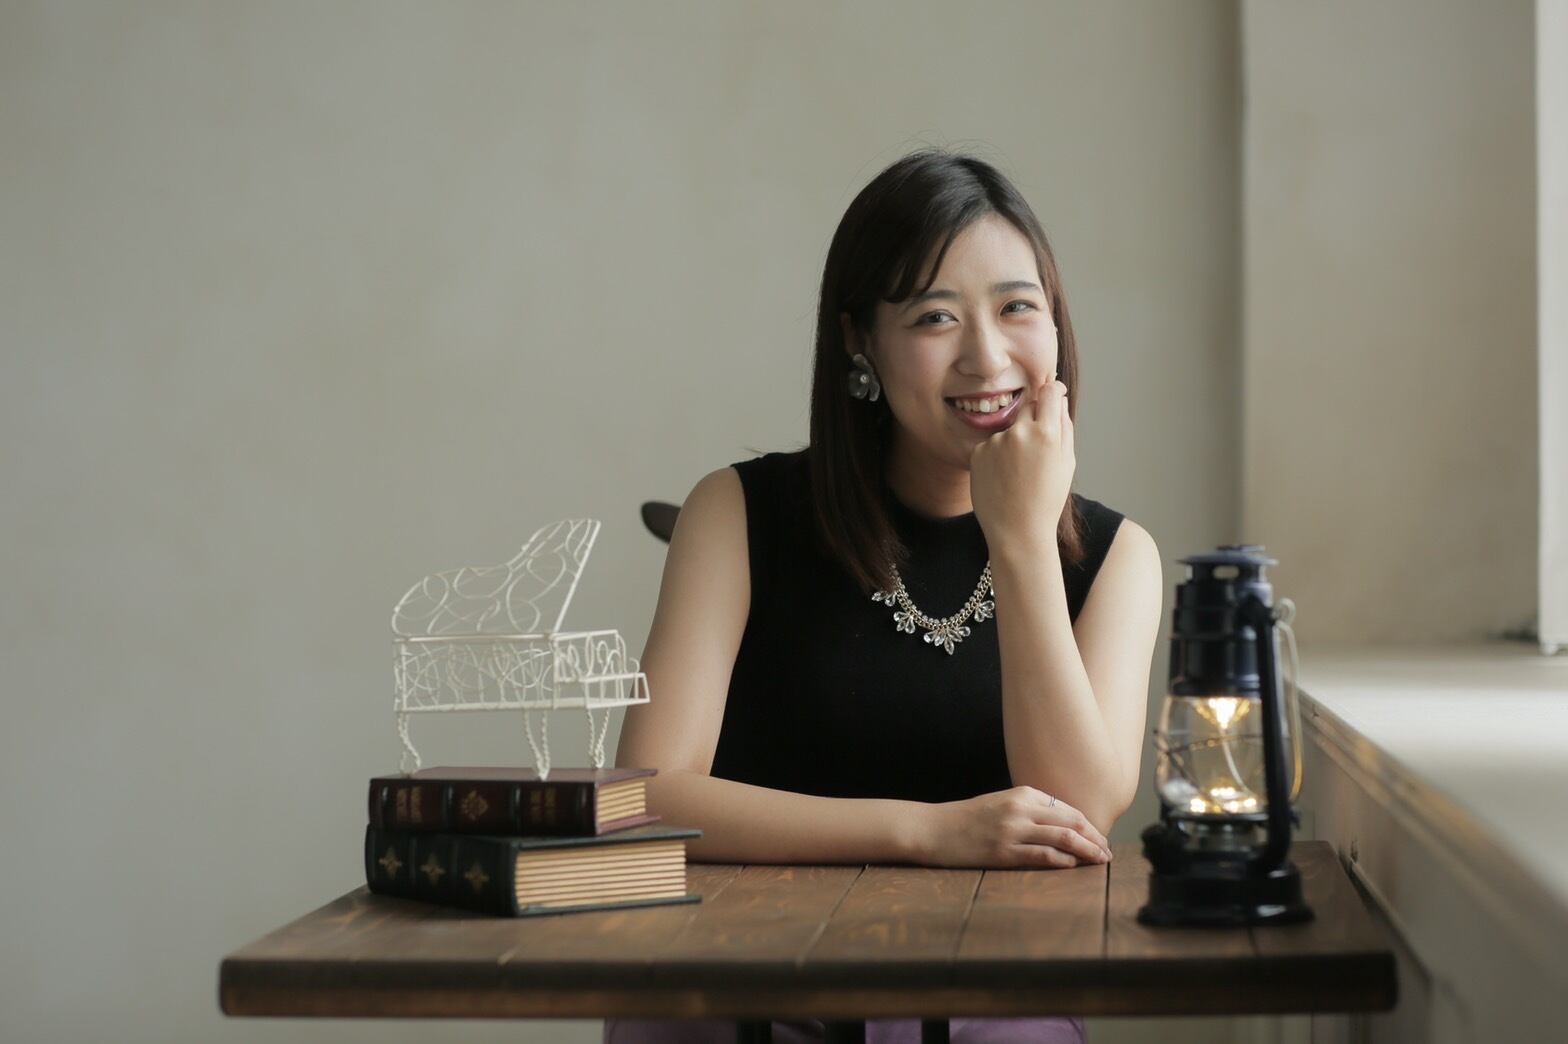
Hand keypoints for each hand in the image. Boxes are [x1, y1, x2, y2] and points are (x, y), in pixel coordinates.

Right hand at [913, 785, 1111, 868]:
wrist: (933, 828)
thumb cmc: (967, 819)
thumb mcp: (1001, 804)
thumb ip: (1029, 811)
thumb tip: (1061, 827)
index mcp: (1022, 793)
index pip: (1068, 809)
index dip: (1089, 826)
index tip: (1100, 839)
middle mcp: (1020, 808)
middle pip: (1072, 822)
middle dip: (1095, 838)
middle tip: (1108, 853)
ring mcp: (1012, 830)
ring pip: (1063, 839)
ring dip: (1087, 851)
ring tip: (1100, 862)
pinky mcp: (1003, 852)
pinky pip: (1042, 856)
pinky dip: (1062, 861)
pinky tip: (1072, 867)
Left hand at [968, 377, 1074, 551]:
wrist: (1017, 530)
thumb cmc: (1047, 499)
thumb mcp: (1066, 462)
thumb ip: (1064, 426)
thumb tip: (1059, 399)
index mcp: (1047, 433)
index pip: (1049, 391)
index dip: (1053, 391)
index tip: (1053, 395)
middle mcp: (1019, 432)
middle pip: (1028, 406)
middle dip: (1034, 419)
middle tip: (1036, 450)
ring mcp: (995, 442)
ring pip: (1009, 429)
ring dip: (1014, 441)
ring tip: (1019, 474)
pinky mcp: (978, 452)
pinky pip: (991, 445)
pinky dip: (997, 456)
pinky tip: (1003, 479)